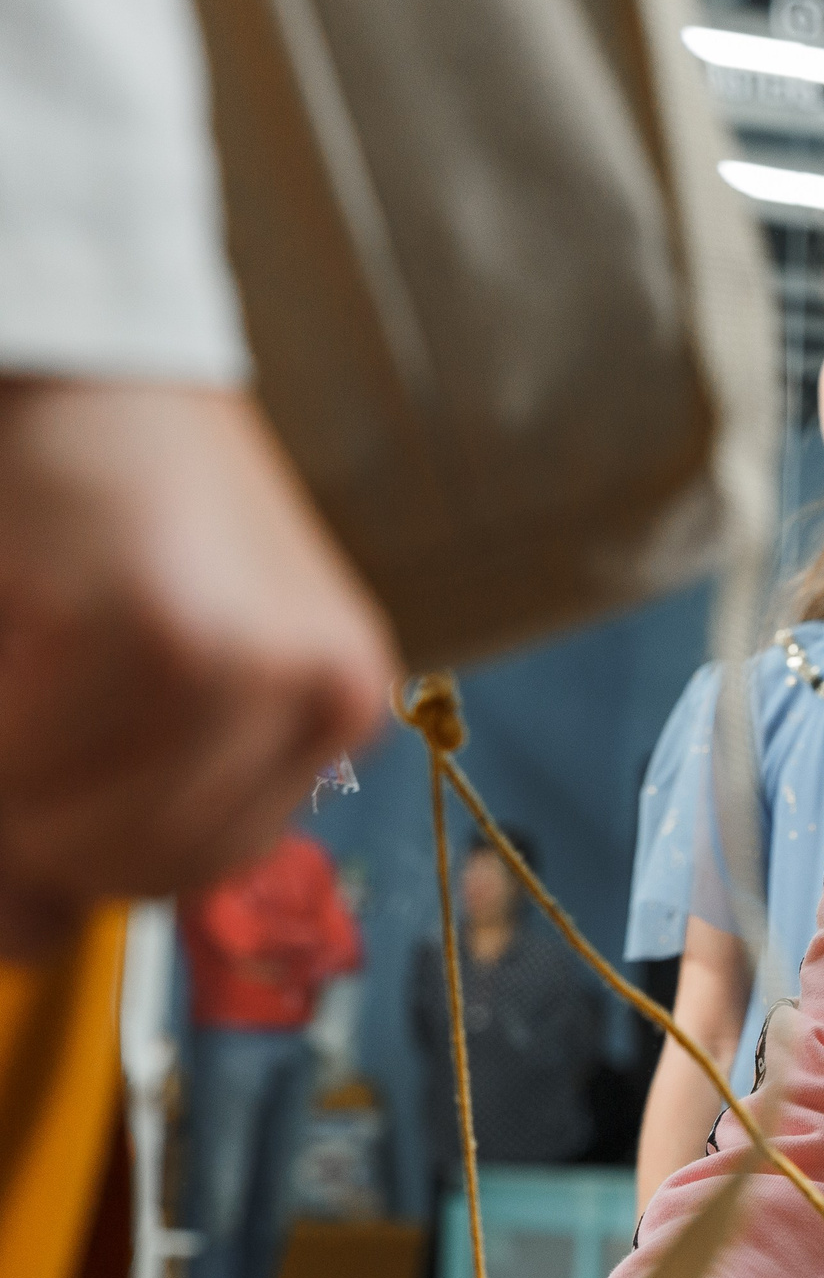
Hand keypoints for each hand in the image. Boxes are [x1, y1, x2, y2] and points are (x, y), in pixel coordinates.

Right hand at [0, 379, 394, 955]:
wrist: (90, 342)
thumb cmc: (117, 492)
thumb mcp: (177, 641)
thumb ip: (128, 787)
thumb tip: (29, 935)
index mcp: (336, 699)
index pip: (197, 864)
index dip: (83, 854)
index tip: (27, 811)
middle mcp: (311, 691)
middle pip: (135, 863)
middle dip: (36, 830)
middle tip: (17, 728)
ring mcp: (230, 662)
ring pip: (62, 823)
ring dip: (10, 780)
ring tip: (12, 670)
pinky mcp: (132, 625)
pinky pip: (17, 754)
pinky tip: (2, 632)